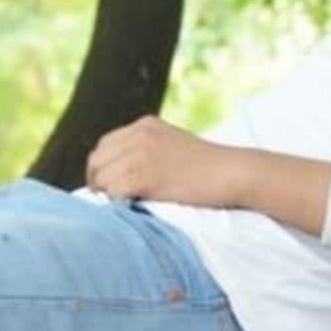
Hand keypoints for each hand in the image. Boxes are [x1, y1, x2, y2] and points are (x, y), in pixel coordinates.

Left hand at [85, 116, 242, 207]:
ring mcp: (141, 153)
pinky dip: (116, 202)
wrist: (233, 172)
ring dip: (107, 194)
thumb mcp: (171, 146)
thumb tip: (115, 174)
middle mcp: (139, 134)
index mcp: (145, 125)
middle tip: (108, 199)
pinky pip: (113, 191)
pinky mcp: (145, 175)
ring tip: (123, 203)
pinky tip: (131, 206)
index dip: (101, 168)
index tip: (106, 186)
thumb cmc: (206, 168)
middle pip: (97, 160)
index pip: (104, 145)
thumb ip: (145, 150)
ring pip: (102, 177)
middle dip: (98, 181)